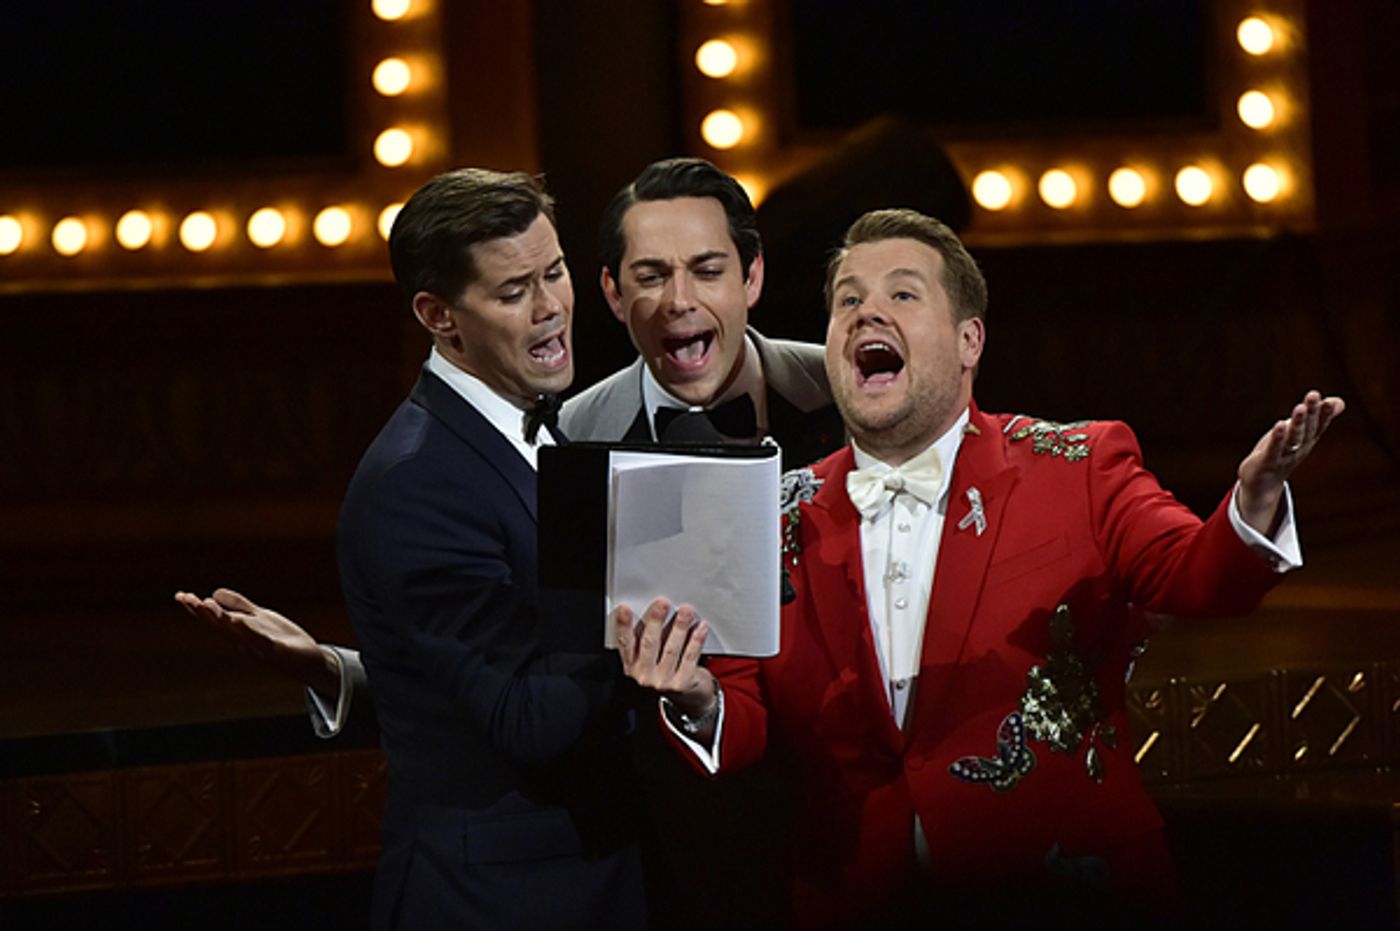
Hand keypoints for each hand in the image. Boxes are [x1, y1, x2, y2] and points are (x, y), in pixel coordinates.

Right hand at [173, 588, 340, 697]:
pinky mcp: (277, 651)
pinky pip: (260, 641)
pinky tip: (238, 622)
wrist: (309, 662)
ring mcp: (259, 646)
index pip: (214, 618)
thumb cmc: (282, 640)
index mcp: (239, 631)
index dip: (197, 608)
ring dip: (221, 619)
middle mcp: (244, 640)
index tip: (180, 595)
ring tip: (206, 604)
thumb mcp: (258, 617)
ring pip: (236, 632)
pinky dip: (248, 632)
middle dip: (203, 612)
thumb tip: (214, 592)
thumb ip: (238, 605)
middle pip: (220, 625)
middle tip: (187, 598)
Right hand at [613, 598, 714, 716]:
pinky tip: (700, 627)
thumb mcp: (650, 658)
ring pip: (671, 649)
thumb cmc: (666, 669)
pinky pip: (690, 657)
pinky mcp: (682, 683)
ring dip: (679, 627)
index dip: (623, 625)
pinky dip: (696, 640)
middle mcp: (644, 675)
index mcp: (632, 665)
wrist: (688, 696)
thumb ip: (647, 639)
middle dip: (655, 621)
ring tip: (685, 611)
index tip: (624, 609)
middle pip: (649, 644)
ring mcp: (663, 682)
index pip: (625, 642)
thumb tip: (655, 610)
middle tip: (662, 604)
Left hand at [1236, 390, 1344, 534]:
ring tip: (1299, 407)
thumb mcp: (1300, 434)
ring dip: (1297, 423)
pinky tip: (1280, 425)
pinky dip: (1278, 438)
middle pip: (1307, 428)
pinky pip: (1274, 449)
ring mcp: (1284, 456)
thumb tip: (1340, 402)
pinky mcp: (1267, 461)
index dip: (1325, 413)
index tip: (1331, 401)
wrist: (1263, 485)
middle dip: (1311, 412)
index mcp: (1307, 440)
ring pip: (1292, 438)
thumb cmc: (1283, 453)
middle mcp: (1299, 448)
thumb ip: (1318, 417)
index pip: (1319, 425)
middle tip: (1314, 394)